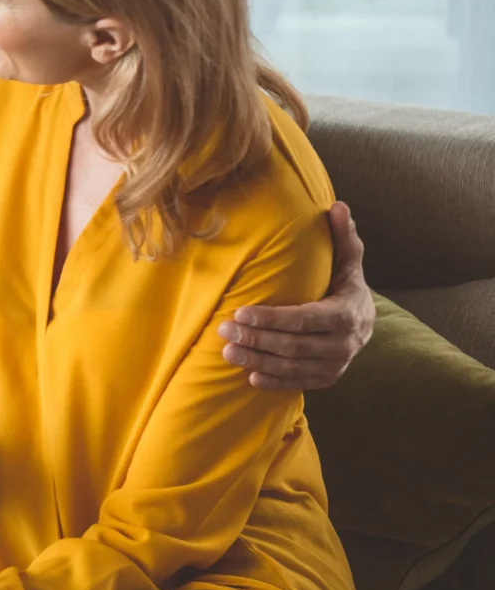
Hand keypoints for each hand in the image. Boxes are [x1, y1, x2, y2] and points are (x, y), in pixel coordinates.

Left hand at [219, 201, 374, 390]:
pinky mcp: (328, 378)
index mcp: (346, 313)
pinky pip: (298, 383)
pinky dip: (273, 382)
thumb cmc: (346, 285)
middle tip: (223, 330)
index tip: (240, 313)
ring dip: (257, 361)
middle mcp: (344, 343)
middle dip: (256, 338)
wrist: (366, 322)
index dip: (271, 318)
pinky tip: (248, 376)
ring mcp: (336, 364)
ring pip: (292, 367)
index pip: (304, 318)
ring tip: (226, 351)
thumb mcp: (349, 262)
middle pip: (293, 345)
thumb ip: (343, 237)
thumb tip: (337, 206)